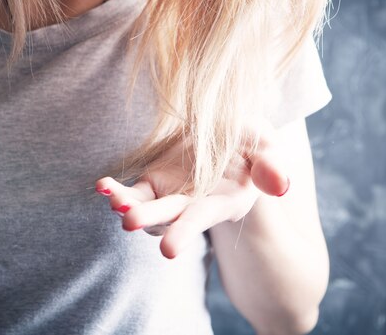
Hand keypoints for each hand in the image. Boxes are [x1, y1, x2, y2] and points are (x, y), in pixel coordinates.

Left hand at [95, 125, 289, 258]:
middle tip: (130, 222)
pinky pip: (133, 193)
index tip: (167, 249)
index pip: (201, 219)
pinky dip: (116, 192)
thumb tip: (283, 185)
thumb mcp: (265, 148)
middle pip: (169, 218)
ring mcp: (170, 196)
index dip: (185, 231)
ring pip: (146, 209)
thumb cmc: (249, 143)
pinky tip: (102, 185)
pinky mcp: (153, 183)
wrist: (225, 136)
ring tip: (114, 200)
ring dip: (128, 207)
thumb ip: (271, 166)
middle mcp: (194, 206)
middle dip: (150, 221)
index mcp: (223, 202)